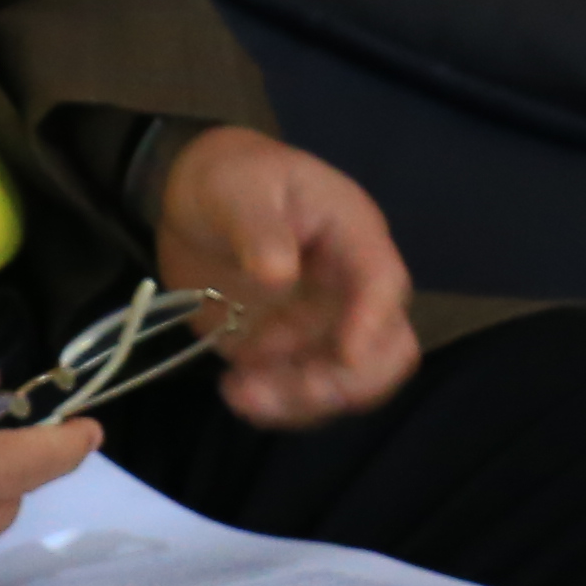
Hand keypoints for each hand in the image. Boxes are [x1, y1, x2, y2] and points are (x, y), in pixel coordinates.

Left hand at [154, 123, 420, 430]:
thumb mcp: (237, 189)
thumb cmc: (230, 179)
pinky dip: (274, 406)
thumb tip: (277, 274)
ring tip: (241, 390)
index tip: (346, 355)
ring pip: (347, 385)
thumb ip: (258, 228)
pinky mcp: (290, 355)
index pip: (384, 283)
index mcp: (353, 237)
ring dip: (302, 402)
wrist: (196, 200)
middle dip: (348, 381)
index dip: (374, 323)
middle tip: (290, 386)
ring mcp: (323, 328)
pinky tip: (233, 389)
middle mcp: (351, 290)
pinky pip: (301, 396)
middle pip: (388, 351)